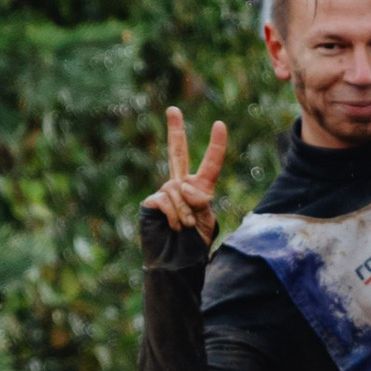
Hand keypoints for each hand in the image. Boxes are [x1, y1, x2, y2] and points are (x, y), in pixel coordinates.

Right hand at [147, 105, 228, 239]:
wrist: (178, 262)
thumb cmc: (195, 243)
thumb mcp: (207, 218)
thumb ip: (200, 198)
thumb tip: (181, 186)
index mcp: (200, 188)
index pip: (210, 163)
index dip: (216, 145)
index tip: (219, 124)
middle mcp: (180, 185)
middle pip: (176, 152)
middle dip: (175, 130)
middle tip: (172, 109)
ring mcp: (164, 192)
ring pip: (179, 189)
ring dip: (186, 211)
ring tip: (186, 227)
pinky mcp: (151, 201)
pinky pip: (167, 199)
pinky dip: (175, 214)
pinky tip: (173, 226)